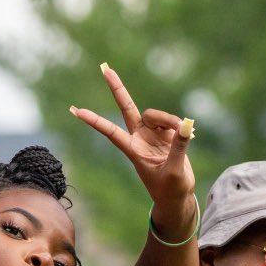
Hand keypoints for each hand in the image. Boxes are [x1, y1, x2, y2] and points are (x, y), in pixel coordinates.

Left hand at [70, 64, 195, 233]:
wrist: (178, 197)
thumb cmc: (171, 189)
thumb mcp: (174, 171)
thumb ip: (179, 147)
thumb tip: (186, 126)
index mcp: (133, 150)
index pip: (111, 132)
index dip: (95, 121)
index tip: (76, 111)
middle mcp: (140, 138)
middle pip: (127, 108)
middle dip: (117, 88)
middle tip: (105, 68)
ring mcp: (153, 134)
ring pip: (157, 115)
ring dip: (169, 120)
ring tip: (183, 132)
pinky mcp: (168, 135)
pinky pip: (172, 121)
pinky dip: (180, 126)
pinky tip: (189, 133)